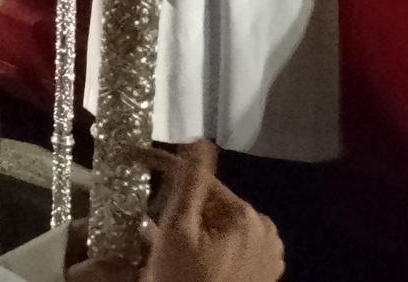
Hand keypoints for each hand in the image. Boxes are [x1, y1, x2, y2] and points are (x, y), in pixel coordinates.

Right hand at [137, 142, 284, 281]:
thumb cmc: (184, 281)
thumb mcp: (177, 232)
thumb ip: (189, 183)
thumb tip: (198, 140)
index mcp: (246, 216)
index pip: (201, 180)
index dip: (165, 171)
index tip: (136, 160)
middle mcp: (266, 229)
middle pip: (212, 203)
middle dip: (183, 208)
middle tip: (154, 225)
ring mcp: (270, 253)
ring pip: (222, 223)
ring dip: (197, 226)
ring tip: (172, 245)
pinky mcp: (267, 272)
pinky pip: (235, 244)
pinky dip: (214, 244)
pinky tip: (196, 259)